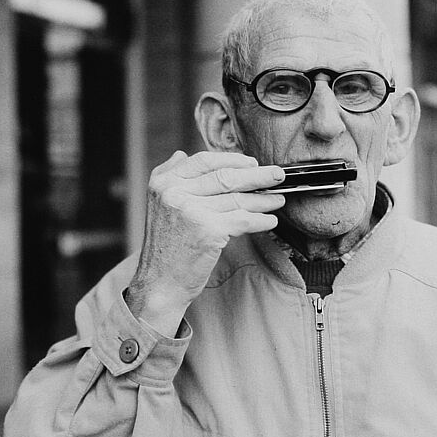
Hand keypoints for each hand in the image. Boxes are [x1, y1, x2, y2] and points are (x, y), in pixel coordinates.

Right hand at [125, 150, 284, 334]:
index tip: (251, 162)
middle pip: (225, 177)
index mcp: (163, 182)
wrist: (160, 283)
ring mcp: (192, 211)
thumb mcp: (158, 204)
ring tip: (278, 199)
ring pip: (237, 199)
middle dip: (257, 175)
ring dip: (263, 199)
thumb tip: (182, 153)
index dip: (232, 160)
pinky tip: (270, 221)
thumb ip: (169, 175)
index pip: (203, 161)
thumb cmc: (166, 246)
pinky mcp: (208, 231)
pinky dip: (260, 220)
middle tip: (278, 175)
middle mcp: (175, 193)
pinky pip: (243, 220)